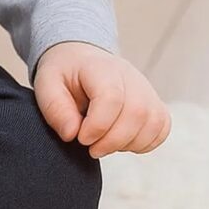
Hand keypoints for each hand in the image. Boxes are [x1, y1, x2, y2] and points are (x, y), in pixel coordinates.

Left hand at [33, 41, 171, 158]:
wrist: (79, 59)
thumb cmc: (63, 74)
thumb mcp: (46, 84)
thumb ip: (55, 108)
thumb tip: (72, 134)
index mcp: (100, 68)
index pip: (112, 97)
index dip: (98, 125)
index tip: (81, 138)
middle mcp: (129, 76)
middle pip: (137, 113)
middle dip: (113, 140)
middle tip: (91, 148)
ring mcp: (146, 89)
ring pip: (153, 122)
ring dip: (128, 144)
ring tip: (104, 144)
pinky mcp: (154, 103)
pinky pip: (161, 127)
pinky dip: (144, 142)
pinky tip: (121, 142)